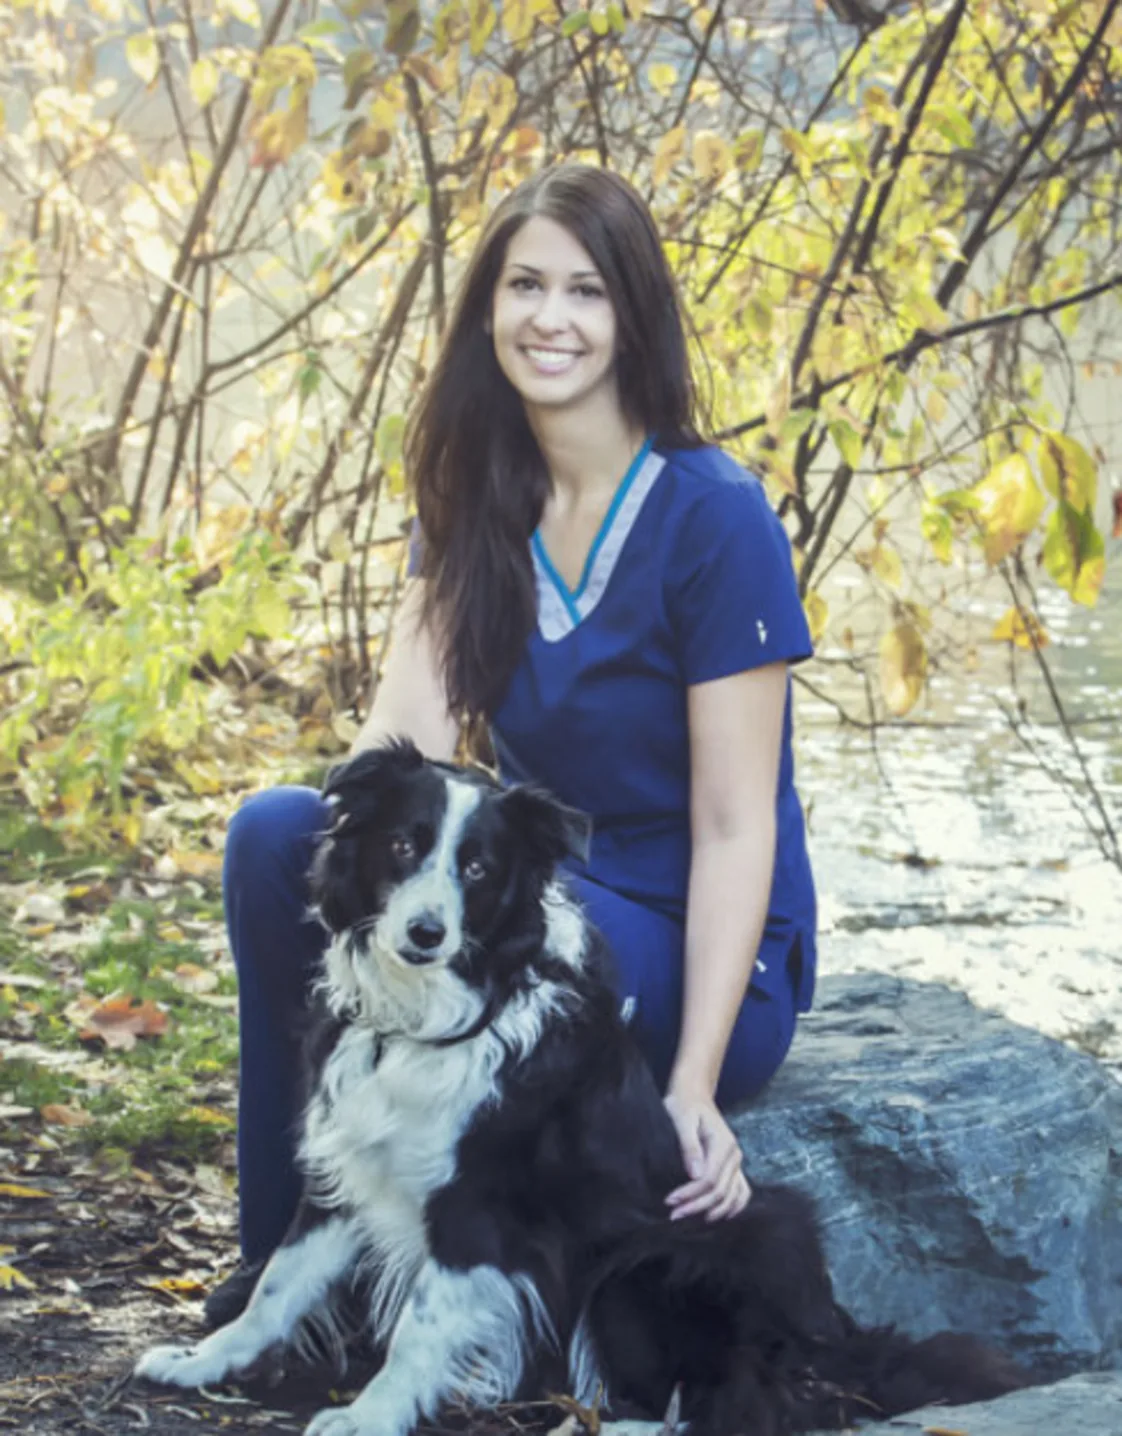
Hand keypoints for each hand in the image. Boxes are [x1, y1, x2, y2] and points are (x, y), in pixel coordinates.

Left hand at [663, 1083, 750, 1221]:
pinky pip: (741, 1191)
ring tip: (690, 1219)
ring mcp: (736, 1161)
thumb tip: (695, 1175)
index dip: (691, 1194)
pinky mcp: (733, 1165)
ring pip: (732, 1196)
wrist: (693, 1093)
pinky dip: (733, 1206)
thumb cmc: (684, 1104)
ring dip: (713, 1211)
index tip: (670, 1201)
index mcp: (724, 1144)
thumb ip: (689, 1146)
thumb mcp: (682, 1119)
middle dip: (697, 1206)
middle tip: (673, 1215)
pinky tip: (716, 1215)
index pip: (710, 1180)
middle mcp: (735, 1155)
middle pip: (720, 1191)